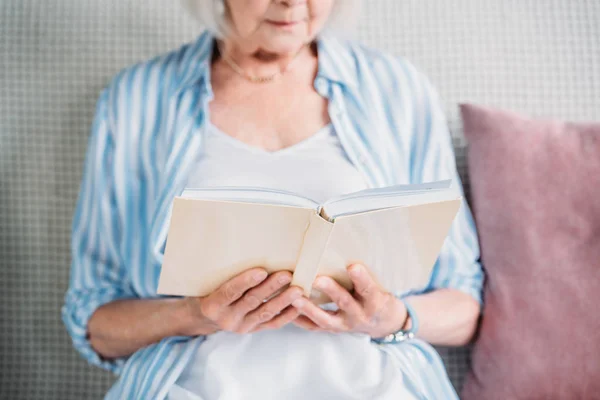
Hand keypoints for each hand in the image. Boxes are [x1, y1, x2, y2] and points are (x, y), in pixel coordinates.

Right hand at [181, 268, 302, 335]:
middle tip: (287, 275)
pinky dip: (287, 315)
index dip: (245, 281)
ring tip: (298, 290)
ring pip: (265, 313)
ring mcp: (241, 327)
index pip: (230, 292)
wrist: (205, 317)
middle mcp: (227, 319)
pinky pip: (272, 324)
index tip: (261, 270)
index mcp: (212, 305)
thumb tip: (244, 247)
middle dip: (270, 288)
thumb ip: (223, 272)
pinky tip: (298, 306)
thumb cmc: (208, 290)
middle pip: (251, 301)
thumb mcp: (208, 282)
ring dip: (283, 301)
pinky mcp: (253, 330)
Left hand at [291, 264, 407, 338]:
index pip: (368, 289)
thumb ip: (365, 274)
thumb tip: (346, 248)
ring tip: (295, 299)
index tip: (352, 266)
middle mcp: (360, 315)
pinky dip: (301, 320)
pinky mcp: (334, 330)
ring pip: (326, 319)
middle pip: (345, 302)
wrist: (383, 323)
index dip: (361, 278)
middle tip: (317, 279)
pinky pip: (316, 327)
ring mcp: (346, 325)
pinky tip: (288, 311)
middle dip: (331, 291)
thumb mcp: (379, 286)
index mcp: (374, 301)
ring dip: (310, 309)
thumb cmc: (379, 296)